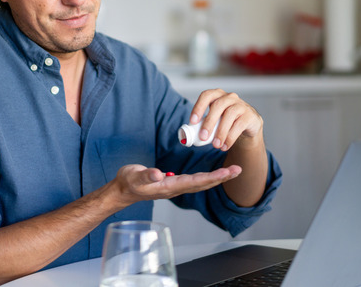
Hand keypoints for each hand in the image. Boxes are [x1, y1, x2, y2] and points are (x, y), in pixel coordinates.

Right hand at [111, 164, 241, 204]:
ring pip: (201, 183)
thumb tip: (159, 174)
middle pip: (203, 183)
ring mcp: (175, 187)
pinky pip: (195, 181)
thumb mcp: (134, 176)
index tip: (227, 173)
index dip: (212, 177)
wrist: (122, 190)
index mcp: (169, 186)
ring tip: (231, 172)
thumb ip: (147, 175)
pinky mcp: (173, 184)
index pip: (196, 182)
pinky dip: (207, 177)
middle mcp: (175, 188)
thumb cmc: (128, 182)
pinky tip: (213, 175)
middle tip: (238, 170)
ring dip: (217, 178)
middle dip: (221, 178)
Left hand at [190, 89, 263, 151]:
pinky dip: (231, 137)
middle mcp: (229, 97)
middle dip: (209, 122)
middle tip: (203, 137)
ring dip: (220, 132)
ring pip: (229, 115)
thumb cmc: (225, 122)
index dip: (198, 107)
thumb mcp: (214, 121)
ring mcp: (241, 105)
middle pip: (217, 105)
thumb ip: (203, 124)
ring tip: (215, 145)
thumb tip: (187, 136)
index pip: (206, 96)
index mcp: (217, 95)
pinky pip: (239, 125)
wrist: (247, 126)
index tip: (193, 121)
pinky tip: (225, 146)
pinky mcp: (250, 115)